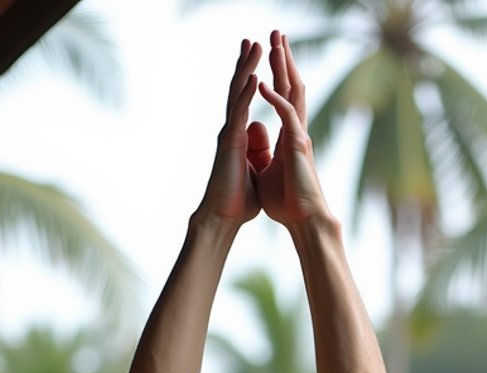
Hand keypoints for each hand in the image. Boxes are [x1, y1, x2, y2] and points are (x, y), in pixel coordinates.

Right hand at [198, 40, 271, 224]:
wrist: (224, 217)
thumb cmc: (239, 200)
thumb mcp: (256, 171)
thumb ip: (259, 153)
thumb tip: (262, 141)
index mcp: (240, 136)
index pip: (246, 100)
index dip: (250, 79)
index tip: (257, 59)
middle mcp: (233, 130)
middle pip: (240, 90)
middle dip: (246, 64)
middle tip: (252, 40)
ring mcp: (230, 134)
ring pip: (238, 94)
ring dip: (246, 68)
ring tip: (253, 45)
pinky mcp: (230, 142)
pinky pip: (240, 113)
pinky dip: (246, 94)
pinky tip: (253, 76)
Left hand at [254, 31, 330, 225]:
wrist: (302, 221)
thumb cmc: (287, 203)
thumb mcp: (267, 172)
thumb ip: (262, 153)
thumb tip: (255, 144)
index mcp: (289, 136)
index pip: (283, 97)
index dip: (277, 74)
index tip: (270, 53)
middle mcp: (296, 131)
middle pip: (291, 86)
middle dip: (283, 59)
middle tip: (277, 33)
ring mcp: (298, 136)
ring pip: (293, 93)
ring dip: (283, 67)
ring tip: (275, 42)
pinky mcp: (297, 145)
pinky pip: (286, 115)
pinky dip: (275, 98)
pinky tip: (263, 82)